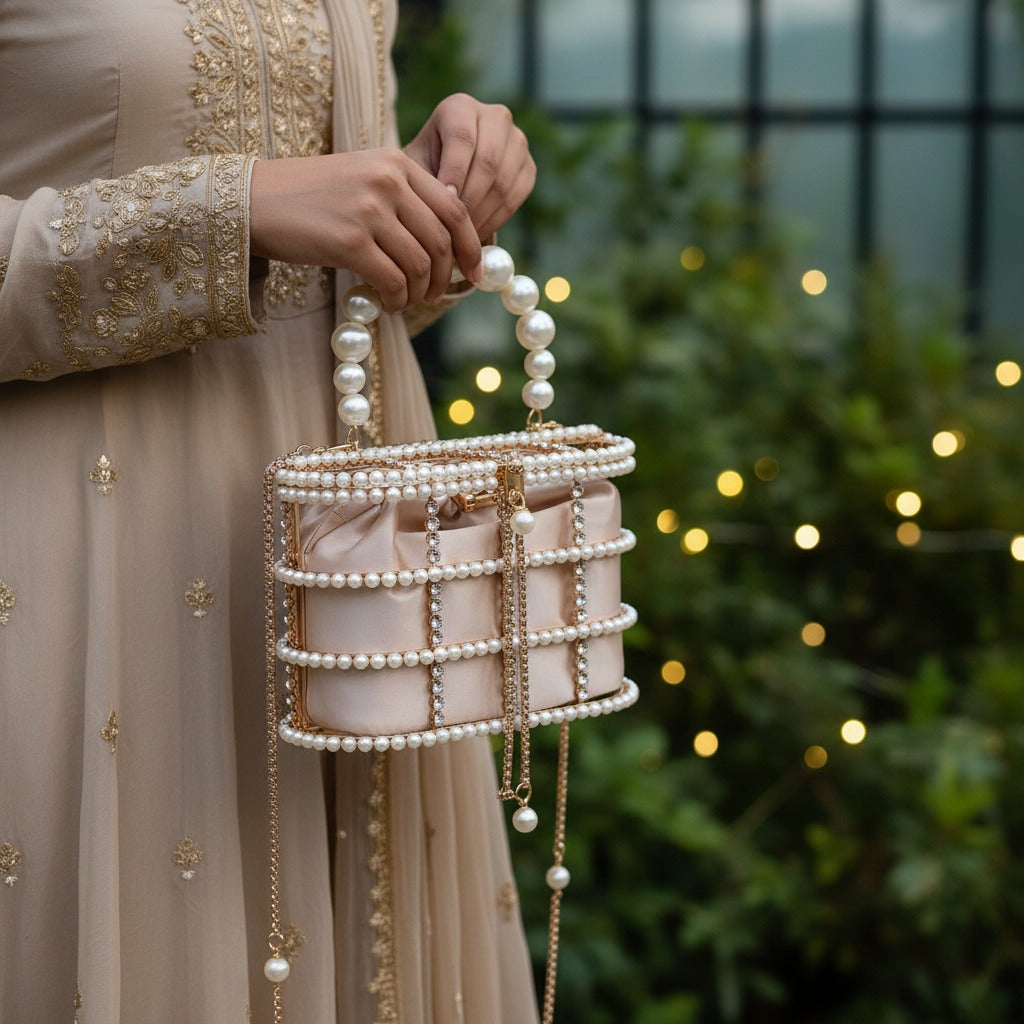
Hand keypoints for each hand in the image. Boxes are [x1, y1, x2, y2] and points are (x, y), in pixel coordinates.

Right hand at [248, 149, 481, 312]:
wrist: (255, 200)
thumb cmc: (311, 197)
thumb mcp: (364, 179)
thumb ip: (405, 198)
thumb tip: (448, 239)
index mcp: (396, 163)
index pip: (454, 208)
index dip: (471, 246)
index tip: (474, 271)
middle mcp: (387, 181)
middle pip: (441, 240)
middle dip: (445, 276)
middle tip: (435, 295)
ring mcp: (368, 211)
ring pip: (420, 265)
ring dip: (420, 292)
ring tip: (408, 300)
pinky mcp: (349, 242)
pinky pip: (393, 281)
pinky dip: (398, 299)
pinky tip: (390, 303)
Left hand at [404, 93, 535, 240]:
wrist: (445, 173)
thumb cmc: (423, 169)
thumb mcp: (414, 167)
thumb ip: (424, 181)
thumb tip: (448, 204)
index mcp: (460, 107)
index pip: (462, 137)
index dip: (455, 172)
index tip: (445, 202)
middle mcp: (495, 117)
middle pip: (488, 161)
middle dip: (469, 199)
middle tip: (453, 227)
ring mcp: (517, 141)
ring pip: (504, 181)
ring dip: (482, 213)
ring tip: (461, 235)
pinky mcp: (528, 166)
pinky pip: (516, 196)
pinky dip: (496, 218)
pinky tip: (476, 233)